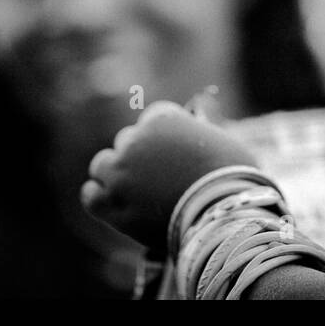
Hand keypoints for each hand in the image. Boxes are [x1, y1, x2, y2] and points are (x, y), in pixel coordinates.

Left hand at [81, 100, 259, 250]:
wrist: (223, 213)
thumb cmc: (233, 176)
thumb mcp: (223, 140)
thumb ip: (203, 126)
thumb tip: (201, 112)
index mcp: (163, 119)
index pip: (154, 117)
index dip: (164, 135)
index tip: (173, 151)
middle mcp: (136, 140)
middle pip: (129, 140)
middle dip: (141, 156)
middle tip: (159, 177)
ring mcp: (120, 172)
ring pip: (104, 165)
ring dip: (115, 174)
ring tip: (134, 190)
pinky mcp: (112, 204)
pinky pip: (91, 195)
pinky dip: (99, 196)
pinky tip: (111, 201)